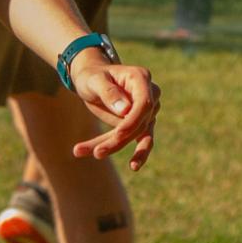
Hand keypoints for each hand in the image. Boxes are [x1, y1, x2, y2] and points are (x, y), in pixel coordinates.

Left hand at [67, 53, 159, 170]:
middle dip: (118, 140)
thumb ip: (109, 92)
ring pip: (137, 136)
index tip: (118, 134)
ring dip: (116, 147)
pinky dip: (128, 151)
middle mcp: (149, 94)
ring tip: (98, 155)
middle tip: (96, 152)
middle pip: (140, 123)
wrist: (92, 79)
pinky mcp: (141, 124)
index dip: (133, 121)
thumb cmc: (93, 76)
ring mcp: (148, 111)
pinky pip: (137, 141)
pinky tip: (132, 166)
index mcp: (140, 78)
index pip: (144, 104)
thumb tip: (126, 110)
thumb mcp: (95, 80)